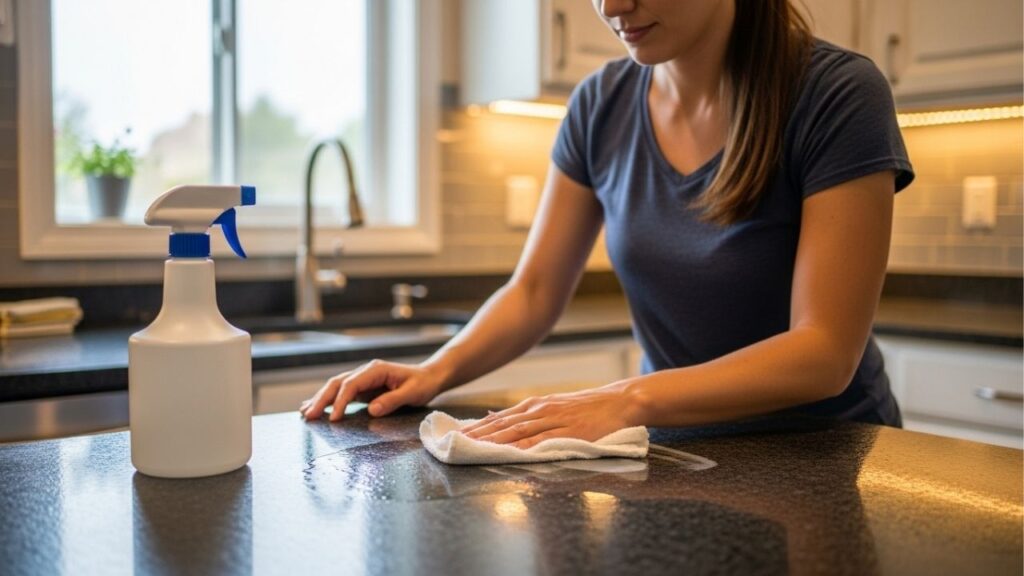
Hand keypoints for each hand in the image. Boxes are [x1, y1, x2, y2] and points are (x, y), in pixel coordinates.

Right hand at [299, 360, 445, 421]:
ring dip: (320, 399)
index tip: (334, 419)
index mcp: (375, 370)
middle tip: (308, 416)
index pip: (351, 385)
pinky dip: (327, 400)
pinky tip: (314, 407)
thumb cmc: (422, 384)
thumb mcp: (412, 392)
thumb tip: (372, 410)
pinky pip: (341, 393)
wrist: (429, 377)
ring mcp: (363, 379)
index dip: (340, 402)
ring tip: (304, 413)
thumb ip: (392, 400)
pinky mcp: (363, 388)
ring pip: (335, 387)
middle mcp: (365, 372)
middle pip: (337, 383)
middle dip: (321, 399)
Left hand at [459, 383, 642, 448]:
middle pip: (503, 424)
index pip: (499, 418)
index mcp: (535, 405)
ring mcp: (554, 421)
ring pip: (518, 431)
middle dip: (477, 434)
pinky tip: (510, 452)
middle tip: (454, 442)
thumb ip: (524, 413)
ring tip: (473, 446)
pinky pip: (543, 441)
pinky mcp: (569, 433)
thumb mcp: (551, 404)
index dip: (476, 427)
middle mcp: (540, 410)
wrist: (619, 401)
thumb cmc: (587, 407)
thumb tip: (492, 417)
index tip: (456, 434)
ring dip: (493, 439)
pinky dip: (524, 446)